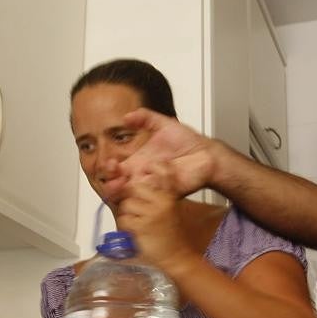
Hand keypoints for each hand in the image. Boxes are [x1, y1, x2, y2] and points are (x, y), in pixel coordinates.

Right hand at [105, 109, 219, 201]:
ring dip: (128, 194)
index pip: (115, 171)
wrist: (207, 154)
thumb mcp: (164, 124)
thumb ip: (145, 118)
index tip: (113, 163)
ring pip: (132, 199)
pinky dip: (150, 194)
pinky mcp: (166, 196)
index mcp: (138, 163)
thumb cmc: (187, 142)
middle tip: (119, 178)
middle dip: (113, 186)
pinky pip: (153, 201)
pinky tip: (154, 184)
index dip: (109, 170)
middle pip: (118, 190)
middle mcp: (143, 177)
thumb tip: (127, 116)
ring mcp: (154, 188)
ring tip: (132, 183)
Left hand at [116, 162, 199, 274]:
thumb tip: (128, 185)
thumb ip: (154, 196)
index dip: (155, 167)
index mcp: (169, 195)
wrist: (176, 257)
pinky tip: (134, 232)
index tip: (148, 168)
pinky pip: (123, 219)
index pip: (163, 172)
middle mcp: (161, 201)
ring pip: (126, 205)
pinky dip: (125, 227)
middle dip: (128, 197)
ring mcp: (152, 213)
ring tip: (136, 224)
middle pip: (133, 188)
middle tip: (133, 210)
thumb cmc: (169, 234)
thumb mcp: (168, 209)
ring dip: (126, 215)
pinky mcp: (142, 226)